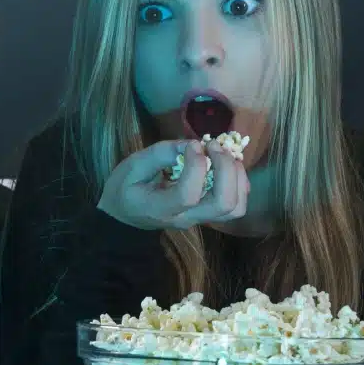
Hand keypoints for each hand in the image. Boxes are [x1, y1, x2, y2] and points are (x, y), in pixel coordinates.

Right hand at [97, 138, 249, 230]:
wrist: (125, 215)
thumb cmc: (125, 188)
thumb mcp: (133, 166)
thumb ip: (161, 154)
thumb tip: (192, 144)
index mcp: (160, 208)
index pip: (189, 195)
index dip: (197, 166)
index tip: (192, 145)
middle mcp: (185, 218)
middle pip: (223, 204)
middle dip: (226, 169)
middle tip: (214, 146)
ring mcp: (199, 220)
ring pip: (235, 208)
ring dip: (237, 177)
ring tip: (224, 156)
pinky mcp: (208, 215)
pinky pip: (235, 205)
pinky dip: (239, 182)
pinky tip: (224, 165)